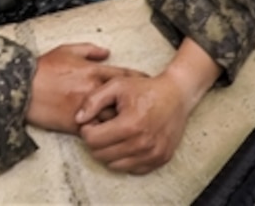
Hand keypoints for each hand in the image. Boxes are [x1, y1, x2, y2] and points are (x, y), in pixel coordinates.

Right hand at [26, 43, 146, 133]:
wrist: (22, 86)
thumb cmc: (43, 68)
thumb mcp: (66, 51)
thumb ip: (89, 50)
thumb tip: (106, 52)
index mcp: (93, 71)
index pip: (124, 77)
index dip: (138, 82)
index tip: (147, 86)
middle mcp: (93, 90)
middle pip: (124, 101)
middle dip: (136, 106)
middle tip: (147, 111)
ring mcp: (85, 109)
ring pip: (113, 119)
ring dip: (123, 123)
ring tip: (133, 127)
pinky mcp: (74, 124)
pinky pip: (96, 133)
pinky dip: (105, 135)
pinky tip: (112, 137)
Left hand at [75, 39, 221, 174]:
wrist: (176, 95)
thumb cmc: (145, 89)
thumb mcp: (116, 85)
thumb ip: (93, 101)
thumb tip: (78, 119)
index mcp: (129, 125)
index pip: (93, 140)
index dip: (87, 130)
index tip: (93, 122)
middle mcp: (142, 143)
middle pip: (101, 155)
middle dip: (96, 142)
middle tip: (102, 128)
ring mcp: (152, 154)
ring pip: (114, 165)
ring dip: (109, 152)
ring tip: (114, 134)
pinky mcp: (160, 159)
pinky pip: (132, 169)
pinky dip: (125, 158)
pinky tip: (127, 141)